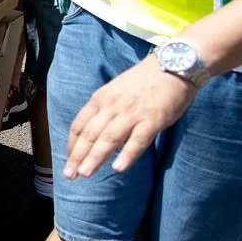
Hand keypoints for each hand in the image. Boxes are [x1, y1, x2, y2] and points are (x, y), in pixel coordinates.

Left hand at [64, 57, 197, 178]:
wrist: (173, 65)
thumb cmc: (144, 81)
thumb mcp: (115, 90)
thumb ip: (105, 110)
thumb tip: (95, 133)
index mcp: (100, 98)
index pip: (80, 125)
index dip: (72, 144)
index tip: (68, 160)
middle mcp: (112, 106)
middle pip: (90, 134)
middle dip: (77, 156)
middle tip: (69, 175)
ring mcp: (132, 113)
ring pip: (109, 138)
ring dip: (95, 157)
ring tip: (85, 174)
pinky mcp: (153, 119)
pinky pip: (138, 140)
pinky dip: (127, 155)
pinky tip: (118, 168)